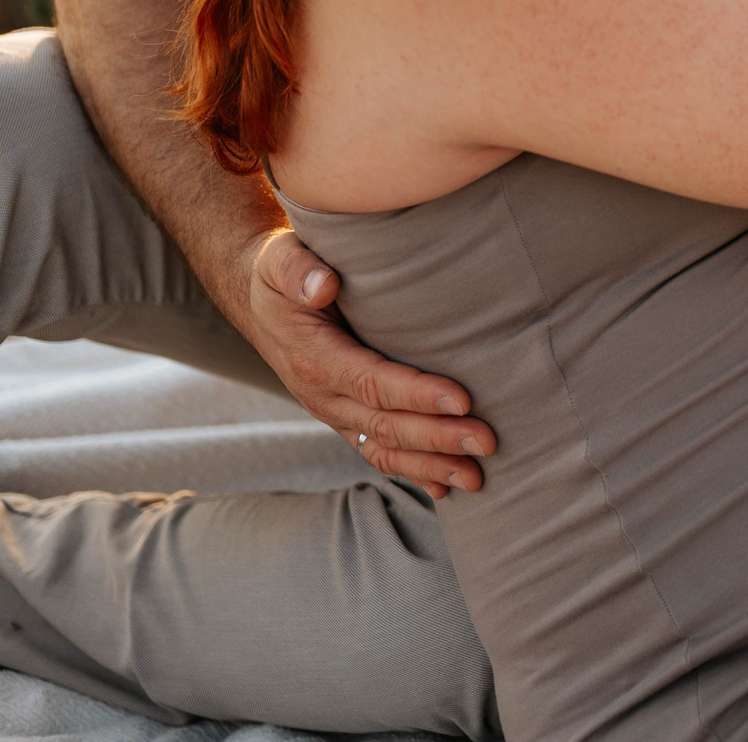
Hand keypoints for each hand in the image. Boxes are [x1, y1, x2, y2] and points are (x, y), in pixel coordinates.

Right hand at [244, 230, 497, 495]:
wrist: (259, 301)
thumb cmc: (281, 275)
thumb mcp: (280, 260)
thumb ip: (299, 268)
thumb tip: (323, 285)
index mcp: (315, 358)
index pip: (373, 382)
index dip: (418, 394)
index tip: (463, 400)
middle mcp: (323, 395)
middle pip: (386, 424)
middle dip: (439, 438)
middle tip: (488, 443)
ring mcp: (333, 412)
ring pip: (384, 448)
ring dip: (431, 465)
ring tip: (478, 478)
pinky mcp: (344, 417)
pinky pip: (376, 451)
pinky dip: (411, 471)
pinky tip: (444, 487)